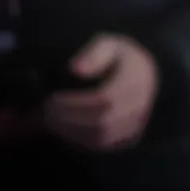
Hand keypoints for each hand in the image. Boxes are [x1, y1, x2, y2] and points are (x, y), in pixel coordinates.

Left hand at [44, 33, 158, 151]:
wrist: (143, 74)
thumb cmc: (118, 58)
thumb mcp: (108, 44)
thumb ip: (93, 54)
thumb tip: (75, 69)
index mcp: (136, 79)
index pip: (105, 99)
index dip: (74, 104)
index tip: (52, 99)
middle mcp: (141, 104)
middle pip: (102, 122)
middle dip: (69, 121)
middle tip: (46, 112)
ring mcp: (138, 122)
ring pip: (102, 138)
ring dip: (72, 133)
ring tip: (52, 122)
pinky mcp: (131, 136)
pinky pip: (104, 145)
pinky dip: (81, 141)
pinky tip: (66, 130)